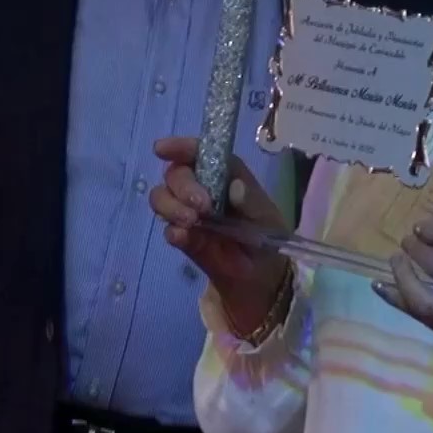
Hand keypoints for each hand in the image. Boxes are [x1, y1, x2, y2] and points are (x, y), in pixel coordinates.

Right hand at [148, 137, 290, 333]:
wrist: (266, 285)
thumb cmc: (269, 242)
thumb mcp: (268, 220)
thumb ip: (251, 202)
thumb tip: (234, 187)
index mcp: (227, 178)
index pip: (203, 153)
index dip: (183, 146)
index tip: (163, 150)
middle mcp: (204, 191)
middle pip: (177, 173)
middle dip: (182, 185)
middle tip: (200, 206)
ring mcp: (191, 215)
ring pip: (163, 197)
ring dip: (171, 206)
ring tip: (191, 221)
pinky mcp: (185, 240)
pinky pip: (169, 230)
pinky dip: (172, 230)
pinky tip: (182, 237)